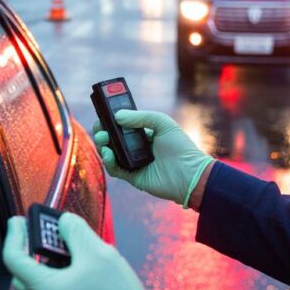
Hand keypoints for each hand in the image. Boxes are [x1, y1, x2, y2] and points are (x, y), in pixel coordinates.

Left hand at [2, 214, 166, 289]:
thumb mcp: (98, 251)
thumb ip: (75, 230)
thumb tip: (63, 222)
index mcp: (45, 289)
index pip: (13, 258)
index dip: (14, 235)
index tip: (18, 221)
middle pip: (24, 275)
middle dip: (32, 254)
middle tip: (49, 239)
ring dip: (46, 275)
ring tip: (70, 263)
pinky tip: (71, 288)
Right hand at [93, 110, 213, 206]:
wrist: (189, 174)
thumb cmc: (180, 147)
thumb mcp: (162, 123)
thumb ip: (140, 117)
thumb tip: (117, 116)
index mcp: (145, 133)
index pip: (123, 125)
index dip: (112, 119)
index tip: (103, 113)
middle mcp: (137, 147)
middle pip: (113, 138)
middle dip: (103, 131)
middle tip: (100, 127)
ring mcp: (134, 162)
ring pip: (111, 153)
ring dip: (103, 145)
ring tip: (103, 139)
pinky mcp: (132, 176)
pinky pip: (115, 169)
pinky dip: (108, 161)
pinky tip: (108, 153)